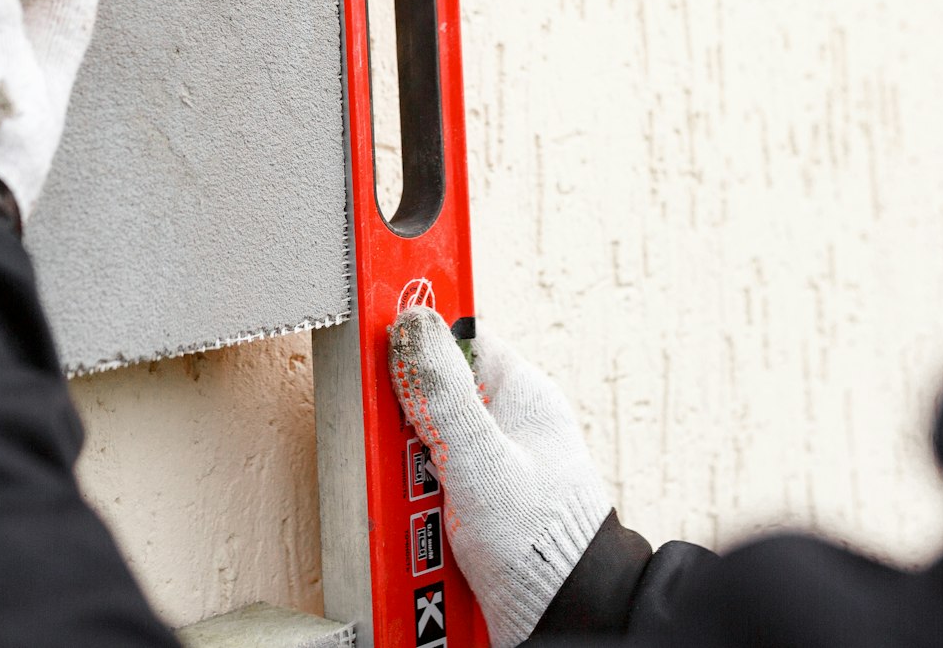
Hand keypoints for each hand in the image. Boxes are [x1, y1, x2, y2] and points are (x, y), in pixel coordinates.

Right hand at [390, 306, 611, 647]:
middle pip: (425, 401)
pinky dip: (413, 514)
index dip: (415, 342)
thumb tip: (413, 324)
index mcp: (517, 393)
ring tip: (417, 513)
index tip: (375, 352)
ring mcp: (486, 468)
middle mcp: (503, 425)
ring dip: (404, 484)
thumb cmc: (549, 545)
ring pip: (417, 452)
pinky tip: (420, 537)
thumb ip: (443, 395)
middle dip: (401, 436)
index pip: (457, 337)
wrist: (567, 621)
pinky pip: (423, 494)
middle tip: (403, 464)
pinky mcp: (472, 508)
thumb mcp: (483, 462)